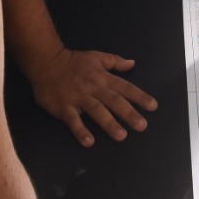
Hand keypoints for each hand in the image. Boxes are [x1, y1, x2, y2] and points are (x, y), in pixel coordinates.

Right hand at [23, 47, 156, 147]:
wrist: (46, 62)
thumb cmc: (73, 62)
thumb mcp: (96, 57)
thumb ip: (114, 61)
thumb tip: (132, 63)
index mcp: (102, 77)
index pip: (124, 87)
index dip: (139, 96)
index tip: (152, 107)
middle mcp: (93, 87)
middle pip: (113, 100)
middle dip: (128, 113)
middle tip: (142, 126)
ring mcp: (78, 98)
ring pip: (96, 110)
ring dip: (109, 123)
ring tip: (121, 136)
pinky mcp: (64, 107)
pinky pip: (73, 120)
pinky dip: (80, 130)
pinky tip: (89, 141)